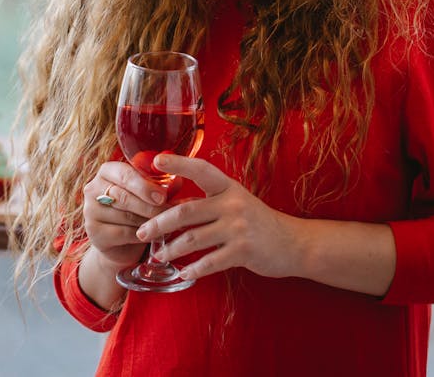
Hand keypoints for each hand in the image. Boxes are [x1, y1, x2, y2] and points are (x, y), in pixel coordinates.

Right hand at [82, 159, 169, 270]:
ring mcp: (90, 211)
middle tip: (168, 211)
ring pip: (125, 215)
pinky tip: (152, 234)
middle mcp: (93, 188)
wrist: (120, 242)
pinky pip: (122, 233)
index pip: (125, 174)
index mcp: (107, 171)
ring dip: (148, 220)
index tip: (162, 195)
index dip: (145, 185)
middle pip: (124, 196)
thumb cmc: (137, 209)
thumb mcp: (147, 192)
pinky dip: (141, 234)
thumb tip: (180, 178)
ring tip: (165, 223)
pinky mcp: (94, 233)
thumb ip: (161, 183)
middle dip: (149, 205)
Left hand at [134, 154, 298, 282]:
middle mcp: (232, 203)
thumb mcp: (237, 201)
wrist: (292, 242)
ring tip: (157, 255)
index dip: (179, 163)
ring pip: (194, 238)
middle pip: (187, 210)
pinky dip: (193, 269)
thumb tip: (173, 206)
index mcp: (229, 187)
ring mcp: (238, 227)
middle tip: (141, 232)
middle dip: (160, 222)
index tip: (157, 160)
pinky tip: (182, 273)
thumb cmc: (257, 221)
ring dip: (171, 249)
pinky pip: (210, 262)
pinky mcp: (243, 251)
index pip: (201, 170)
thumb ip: (211, 200)